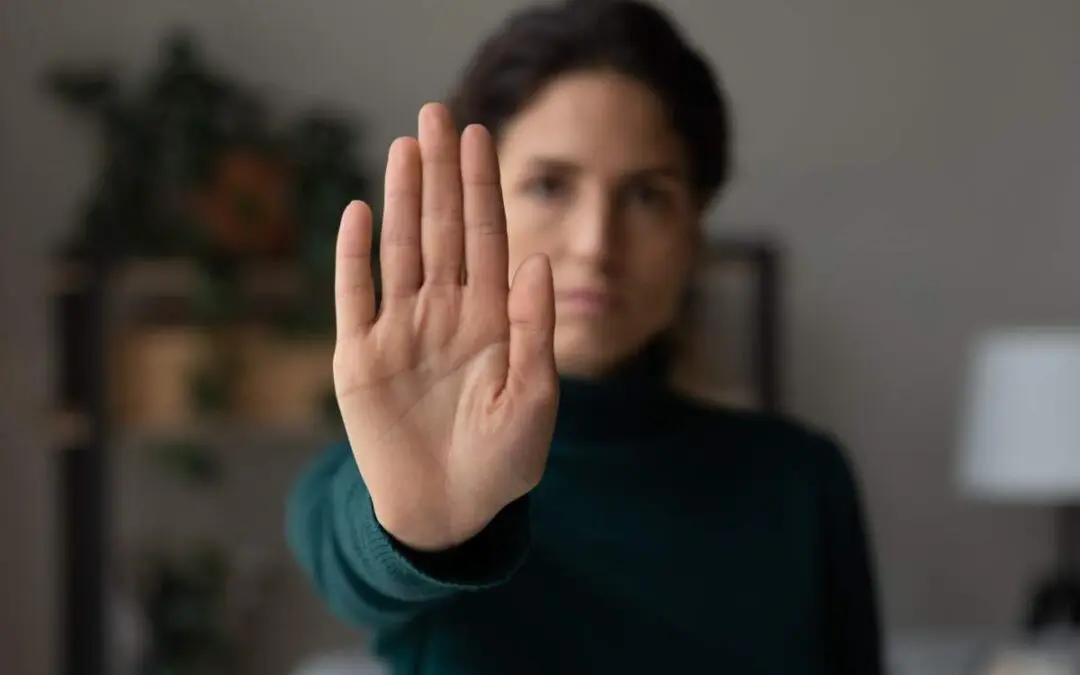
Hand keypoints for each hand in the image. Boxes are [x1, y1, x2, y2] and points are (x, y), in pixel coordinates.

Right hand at [332, 103, 558, 551]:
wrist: (450, 514)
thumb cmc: (503, 463)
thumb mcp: (535, 400)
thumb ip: (536, 331)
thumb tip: (539, 260)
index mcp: (491, 320)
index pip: (485, 238)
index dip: (481, 188)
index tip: (480, 134)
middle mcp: (445, 315)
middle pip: (440, 229)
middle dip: (440, 173)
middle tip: (437, 113)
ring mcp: (401, 333)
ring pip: (399, 250)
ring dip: (400, 199)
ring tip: (405, 147)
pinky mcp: (360, 361)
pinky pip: (354, 297)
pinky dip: (353, 256)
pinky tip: (357, 211)